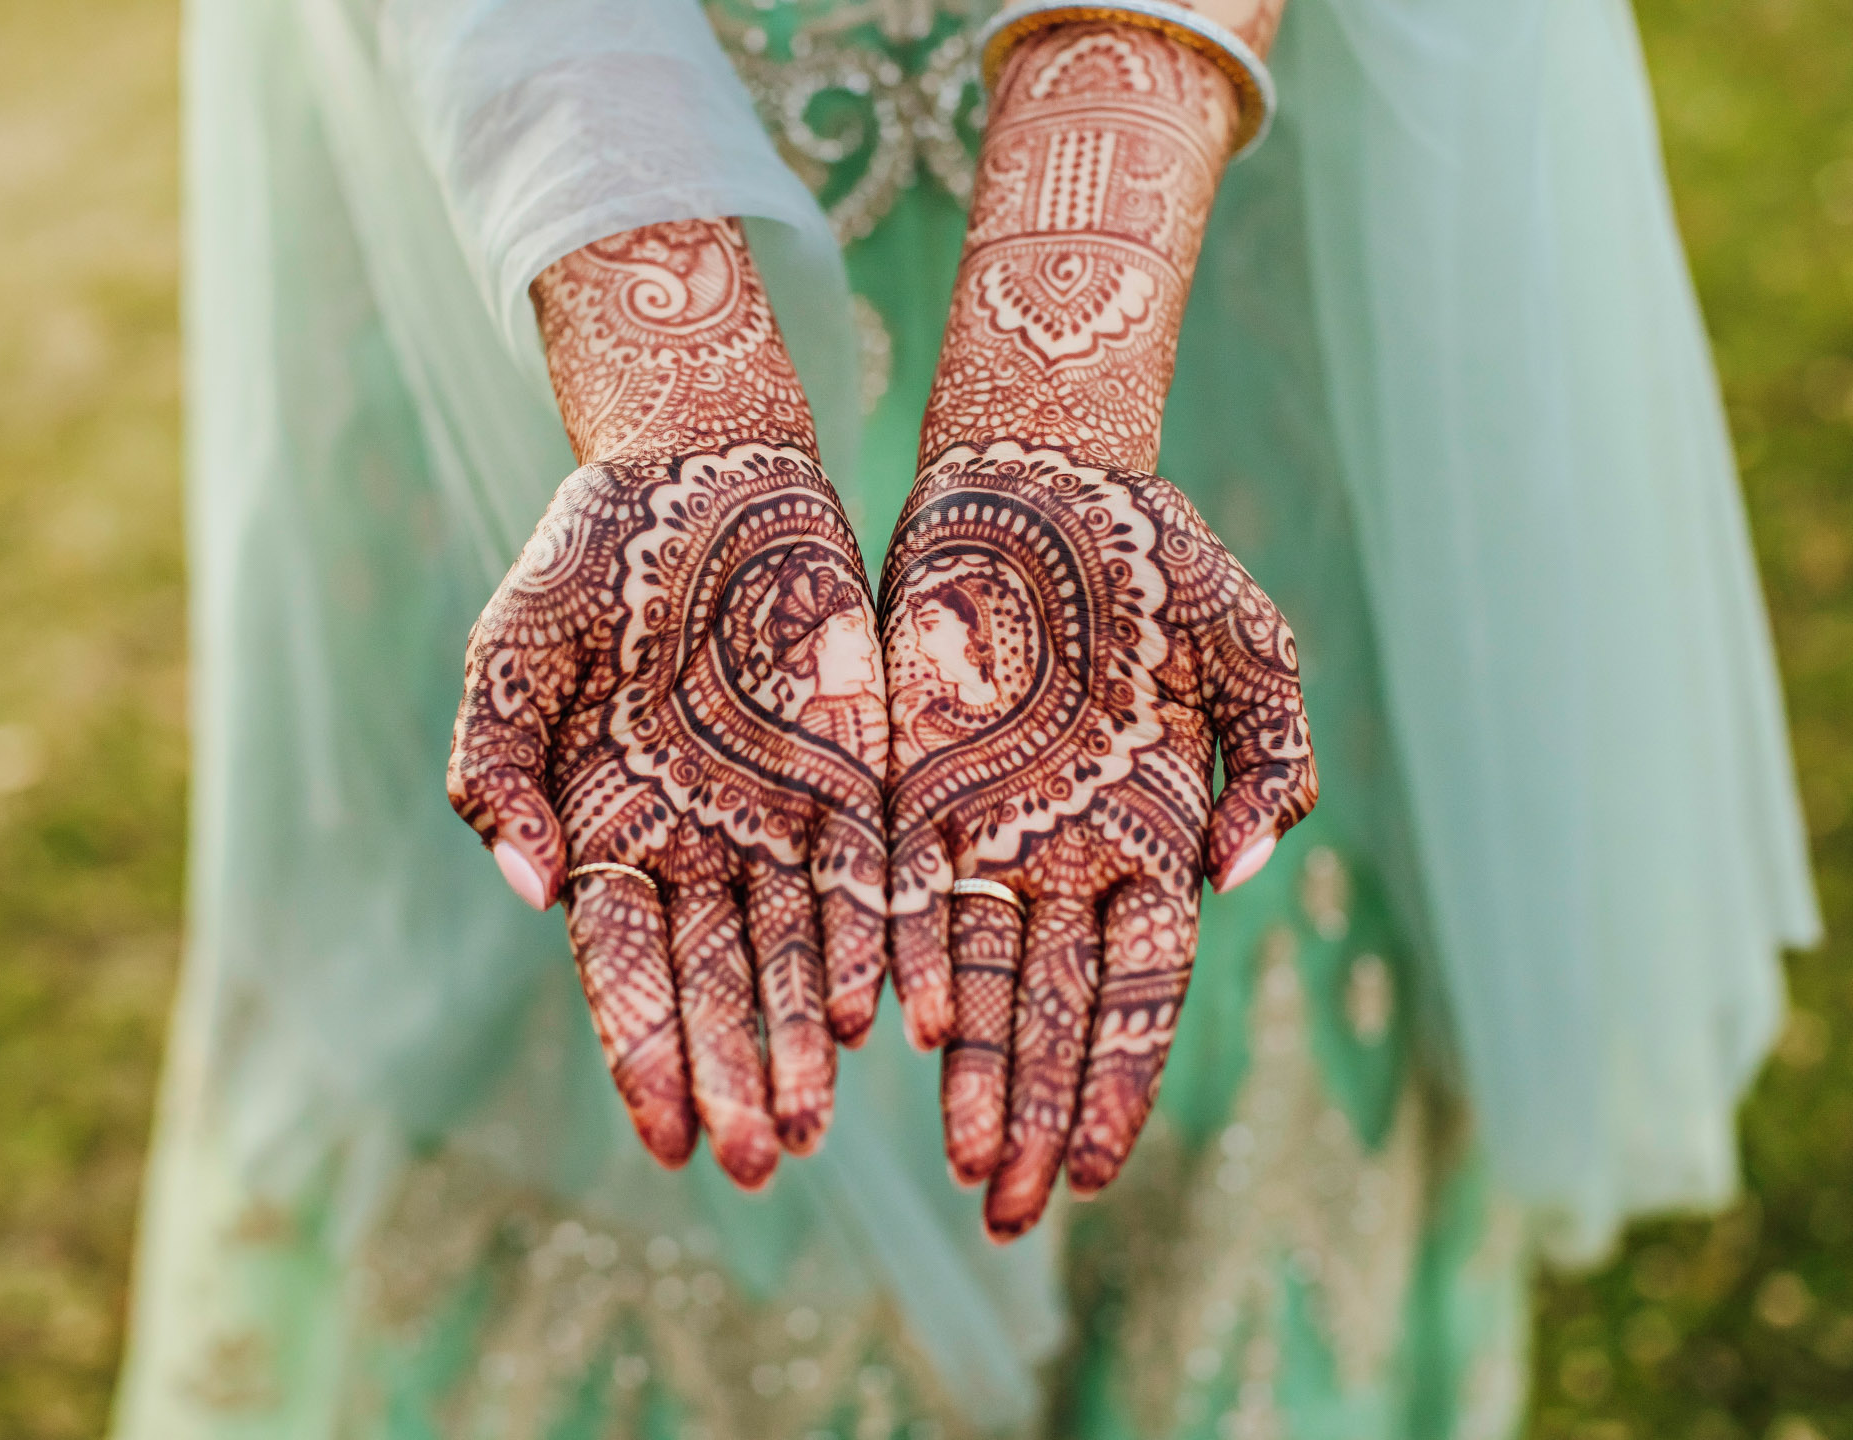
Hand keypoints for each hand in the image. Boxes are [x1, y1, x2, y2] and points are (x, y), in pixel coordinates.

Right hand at [447, 221, 890, 1188]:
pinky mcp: (848, 773)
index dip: (644, 1056)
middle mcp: (693, 846)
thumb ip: (499, 768)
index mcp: (605, 832)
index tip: (666, 1140)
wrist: (700, 469)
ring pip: (792, 952)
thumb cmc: (587, 559)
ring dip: (800, 1038)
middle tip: (755, 1163)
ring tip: (813, 1121)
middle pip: (714, 985)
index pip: (622, 973)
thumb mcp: (515, 653)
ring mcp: (773, 816)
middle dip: (732, 1076)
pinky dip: (867, 945)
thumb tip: (530, 887)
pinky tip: (876, 1015)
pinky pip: (862, 875)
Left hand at [883, 442, 1314, 1237]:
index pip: (1138, 994)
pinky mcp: (908, 782)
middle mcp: (1064, 855)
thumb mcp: (1247, 652)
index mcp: (1154, 839)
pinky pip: (902, 889)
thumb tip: (1247, 873)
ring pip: (973, 973)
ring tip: (960, 1160)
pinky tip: (890, 1032)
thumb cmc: (1158, 566)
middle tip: (1011, 1214)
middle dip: (1033, 1114)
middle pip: (1050, 1011)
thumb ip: (1270, 762)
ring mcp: (984, 825)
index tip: (1095, 1170)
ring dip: (969, 1068)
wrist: (1040, 478)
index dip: (1115, 1081)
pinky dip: (899, 958)